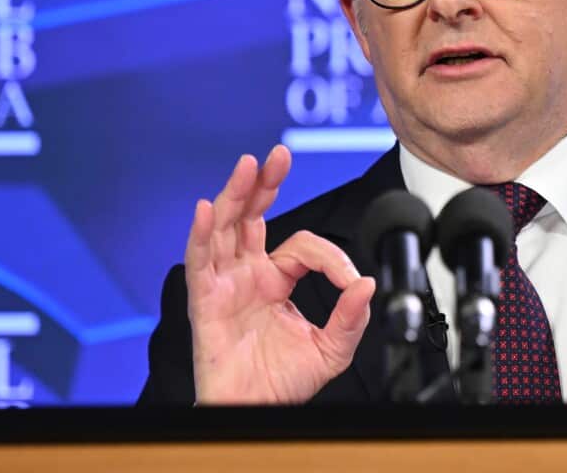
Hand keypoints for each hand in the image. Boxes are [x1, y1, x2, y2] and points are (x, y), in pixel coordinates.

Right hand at [184, 145, 375, 404]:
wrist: (256, 412)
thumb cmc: (282, 383)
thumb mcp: (330, 349)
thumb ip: (350, 316)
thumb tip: (367, 284)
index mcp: (276, 280)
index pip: (302, 246)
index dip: (330, 257)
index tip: (348, 279)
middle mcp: (247, 274)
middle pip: (250, 216)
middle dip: (264, 183)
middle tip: (278, 155)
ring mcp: (224, 284)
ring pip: (224, 228)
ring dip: (235, 194)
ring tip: (249, 165)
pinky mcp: (205, 301)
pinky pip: (199, 261)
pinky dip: (200, 233)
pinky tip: (206, 208)